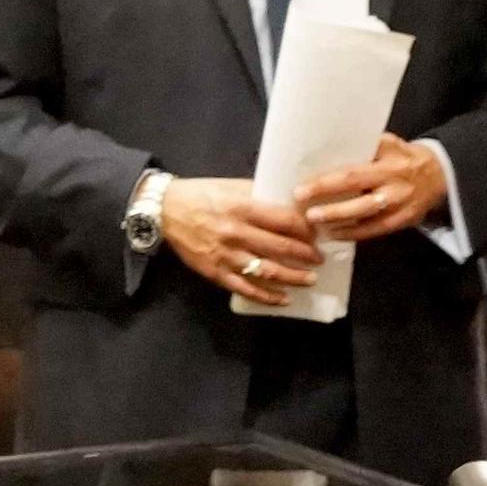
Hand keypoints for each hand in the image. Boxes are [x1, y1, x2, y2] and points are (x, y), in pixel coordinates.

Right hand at [159, 176, 320, 297]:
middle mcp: (236, 232)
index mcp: (242, 207)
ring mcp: (226, 255)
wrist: (166, 211)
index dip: (306, 230)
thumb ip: (259, 195)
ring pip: (267, 271)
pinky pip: (245, 288)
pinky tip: (283, 298)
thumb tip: (291, 204)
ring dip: (292, 278)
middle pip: (280, 248)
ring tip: (309, 280)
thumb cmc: (202, 194)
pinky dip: (267, 296)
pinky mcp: (215, 272)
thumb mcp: (232, 186)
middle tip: (320, 259)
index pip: (284, 221)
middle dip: (306, 256)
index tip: (318, 234)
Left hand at [296, 136, 448, 241]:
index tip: (302, 183)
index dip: (328, 177)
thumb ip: (365, 148)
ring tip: (313, 220)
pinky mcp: (402, 220)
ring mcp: (399, 202)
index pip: (354, 166)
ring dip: (336, 216)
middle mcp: (393, 179)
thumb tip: (325, 149)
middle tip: (301, 200)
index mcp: (388, 157)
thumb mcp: (389, 145)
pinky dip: (352, 233)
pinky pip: (374, 230)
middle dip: (326, 192)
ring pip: (364, 212)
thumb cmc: (404, 158)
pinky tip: (333, 234)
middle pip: (355, 185)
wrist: (441, 175)